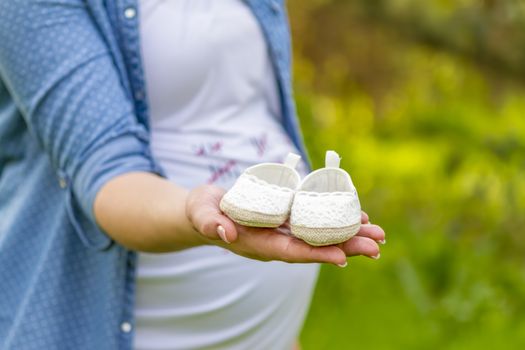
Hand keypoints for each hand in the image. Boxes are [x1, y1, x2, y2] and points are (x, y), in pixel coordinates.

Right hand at [186, 185, 385, 266]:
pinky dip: (337, 221)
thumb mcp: (202, 213)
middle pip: (315, 247)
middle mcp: (276, 242)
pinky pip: (316, 224)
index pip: (292, 253)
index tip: (343, 257)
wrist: (206, 211)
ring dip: (349, 235)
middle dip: (346, 246)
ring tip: (377, 234)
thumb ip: (211, 222)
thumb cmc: (202, 212)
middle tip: (376, 245)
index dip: (317, 255)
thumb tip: (225, 232)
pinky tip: (358, 217)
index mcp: (259, 245)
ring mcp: (284, 232)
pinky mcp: (287, 220)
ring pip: (321, 236)